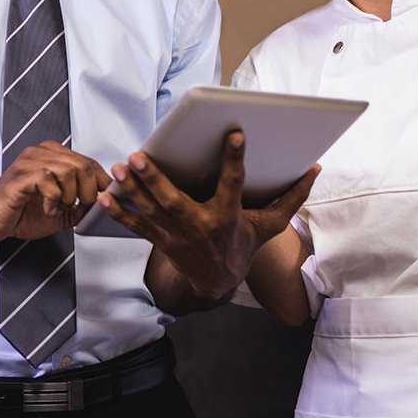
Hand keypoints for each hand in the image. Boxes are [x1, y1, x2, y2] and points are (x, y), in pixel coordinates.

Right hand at [0, 141, 110, 241]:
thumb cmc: (18, 212)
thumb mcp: (60, 212)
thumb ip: (80, 206)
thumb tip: (102, 204)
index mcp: (52, 157)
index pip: (88, 162)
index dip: (101, 182)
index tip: (104, 198)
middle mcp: (41, 154)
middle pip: (83, 165)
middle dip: (88, 191)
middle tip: (79, 206)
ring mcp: (29, 163)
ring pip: (68, 170)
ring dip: (70, 196)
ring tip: (60, 207)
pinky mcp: (20, 177)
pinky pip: (48, 180)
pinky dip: (53, 199)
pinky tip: (48, 208)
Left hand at [97, 130, 318, 302]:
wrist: (217, 283)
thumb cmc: (244, 245)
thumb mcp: (270, 225)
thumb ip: (292, 197)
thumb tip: (314, 169)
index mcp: (229, 216)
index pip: (234, 183)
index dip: (235, 159)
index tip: (234, 134)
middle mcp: (200, 226)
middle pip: (174, 200)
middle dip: (155, 179)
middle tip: (138, 155)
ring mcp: (177, 235)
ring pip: (151, 210)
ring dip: (133, 189)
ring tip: (119, 167)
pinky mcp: (160, 241)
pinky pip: (137, 226)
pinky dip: (119, 212)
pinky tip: (103, 196)